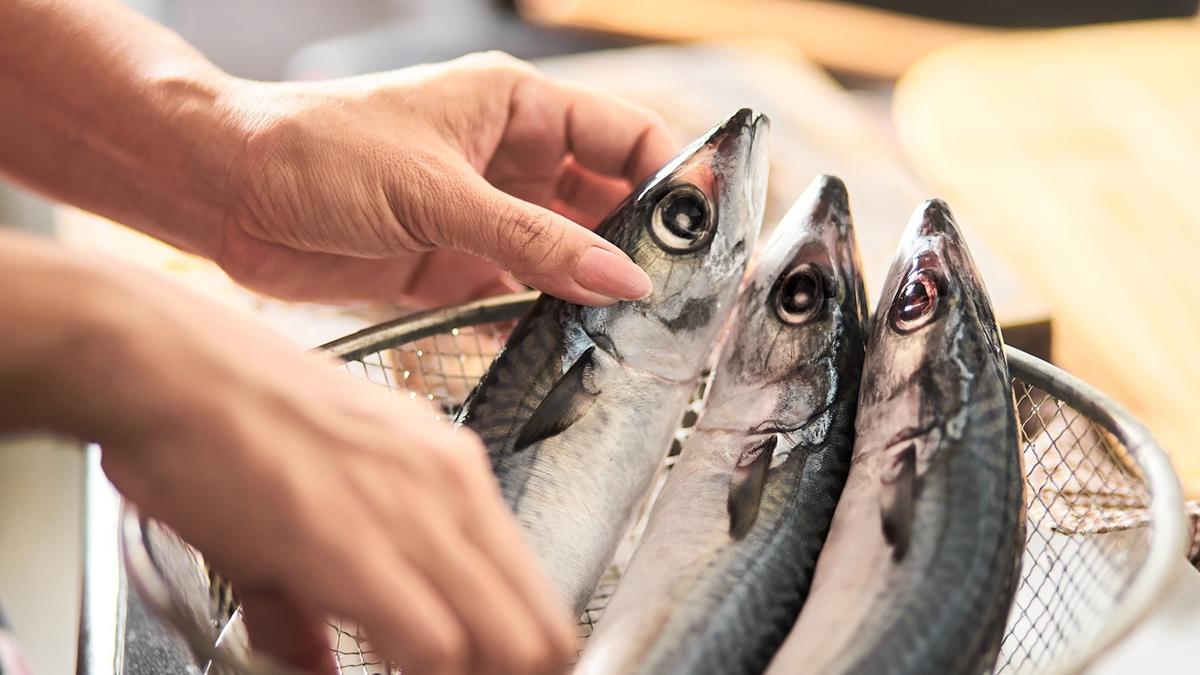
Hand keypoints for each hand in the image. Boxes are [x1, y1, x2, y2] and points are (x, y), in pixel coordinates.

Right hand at [82, 265, 574, 674]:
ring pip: (507, 644)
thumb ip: (328, 583)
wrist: (174, 371)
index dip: (524, 653)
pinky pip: (435, 647)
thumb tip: (317, 661)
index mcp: (452, 471)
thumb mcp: (315, 489)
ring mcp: (414, 516)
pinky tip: (383, 673)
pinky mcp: (358, 549)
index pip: (536, 592)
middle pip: (540, 631)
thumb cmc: (237, 416)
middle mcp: (451, 489)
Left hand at [217, 51, 675, 306]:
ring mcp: (485, 217)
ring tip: (641, 330)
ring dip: (598, 287)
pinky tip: (574, 346)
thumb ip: (533, 242)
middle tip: (685, 296)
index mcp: (516, 109)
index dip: (674, 177)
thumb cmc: (317, 151)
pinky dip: (547, 319)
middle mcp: (511, 162)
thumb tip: (622, 279)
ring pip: (569, 253)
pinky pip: (522, 295)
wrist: (222, 192)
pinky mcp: (455, 267)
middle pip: (607, 201)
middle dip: (646, 243)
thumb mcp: (436, 194)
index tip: (710, 230)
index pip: (624, 137)